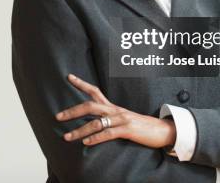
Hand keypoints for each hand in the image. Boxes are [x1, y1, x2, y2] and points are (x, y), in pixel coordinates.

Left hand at [55, 74, 175, 147]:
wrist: (162, 131)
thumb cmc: (140, 126)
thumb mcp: (122, 119)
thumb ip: (108, 118)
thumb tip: (92, 122)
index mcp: (113, 106)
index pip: (94, 90)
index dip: (81, 83)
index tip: (69, 76)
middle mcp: (115, 110)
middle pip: (90, 105)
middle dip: (72, 111)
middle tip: (58, 116)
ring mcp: (121, 119)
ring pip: (96, 122)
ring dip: (79, 130)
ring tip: (67, 137)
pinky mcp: (127, 130)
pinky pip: (108, 133)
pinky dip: (96, 138)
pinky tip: (86, 143)